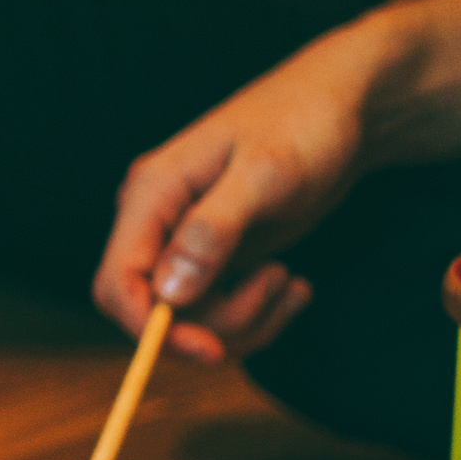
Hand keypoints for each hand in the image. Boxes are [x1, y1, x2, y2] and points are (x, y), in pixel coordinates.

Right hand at [92, 49, 370, 363]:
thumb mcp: (265, 174)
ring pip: (192, 320)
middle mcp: (158, 222)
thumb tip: (169, 292)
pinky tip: (295, 285)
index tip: (209, 352)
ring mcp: (186, 242)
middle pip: (157, 312)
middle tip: (276, 289)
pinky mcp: (216, 257)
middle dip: (218, 323)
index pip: (116, 283)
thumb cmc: (304, 124)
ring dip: (248, 320)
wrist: (344, 107)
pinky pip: (220, 312)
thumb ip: (213, 230)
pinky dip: (260, 314)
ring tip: (292, 282)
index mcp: (151, 194)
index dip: (149, 328)